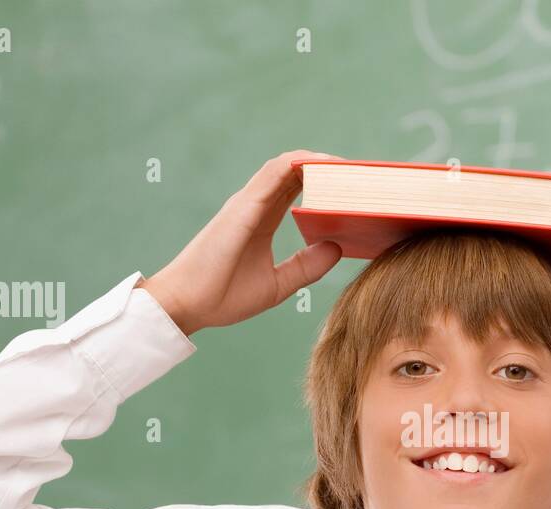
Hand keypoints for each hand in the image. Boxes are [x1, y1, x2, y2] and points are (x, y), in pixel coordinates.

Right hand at [140, 149, 343, 335]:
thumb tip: (337, 247)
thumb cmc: (224, 296)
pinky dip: (300, 163)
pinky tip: (324, 165)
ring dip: (318, 160)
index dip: (324, 182)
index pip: (297, 189)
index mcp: (262, 221)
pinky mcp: (243, 206)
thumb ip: (306, 266)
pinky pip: (275, 173)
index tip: (352, 185)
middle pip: (296, 173)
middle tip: (362, 171)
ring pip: (287, 166)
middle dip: (328, 168)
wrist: (188, 305)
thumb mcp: (278, 284)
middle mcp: (255, 205)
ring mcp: (248, 202)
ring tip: (350, 165)